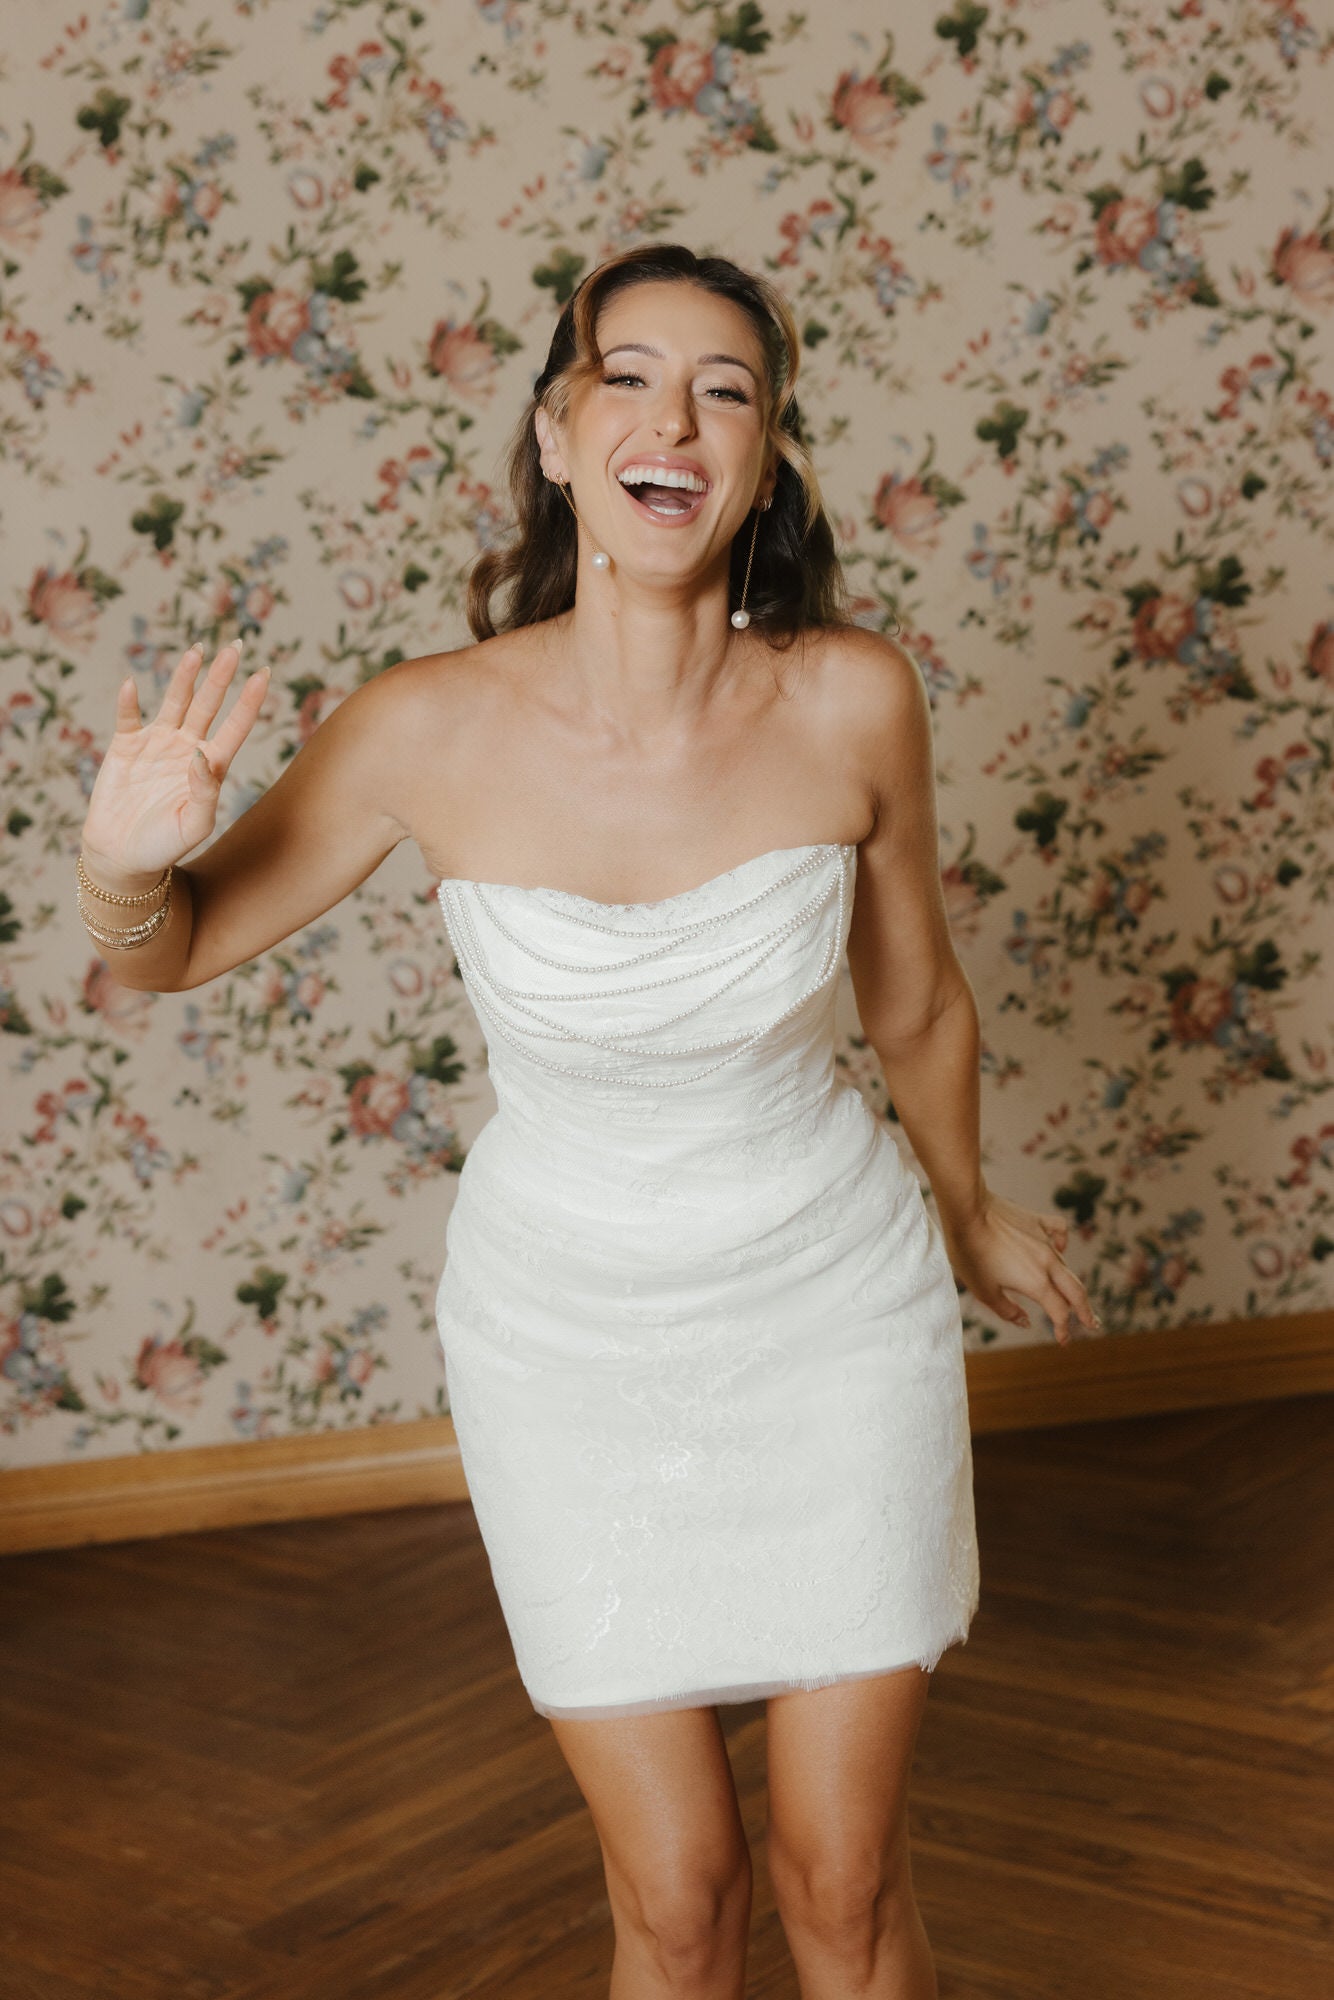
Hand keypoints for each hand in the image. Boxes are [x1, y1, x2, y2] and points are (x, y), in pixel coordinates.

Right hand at [80, 641, 269, 878]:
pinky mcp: (125, 746)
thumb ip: (205, 792)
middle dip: (221, 676)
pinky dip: (129, 702)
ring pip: (174, 702)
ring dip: (185, 677)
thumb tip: (204, 754)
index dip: (250, 701)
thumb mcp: (193, 825)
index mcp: (211, 766)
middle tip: (236, 646)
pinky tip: (131, 685)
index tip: (264, 673)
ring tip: (197, 650)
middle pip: (208, 704)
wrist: (124, 857)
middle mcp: (187, 748)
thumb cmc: (164, 846)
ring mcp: (156, 744)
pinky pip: (128, 718)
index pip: (235, 726)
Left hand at [939, 1190, 1101, 1346]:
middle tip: (1093, 1324)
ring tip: (1076, 1295)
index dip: (1063, 1329)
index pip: (1060, 1312)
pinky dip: (1063, 1241)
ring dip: (1073, 1284)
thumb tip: (1026, 1322)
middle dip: (1086, 1311)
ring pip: (1066, 1267)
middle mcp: (1047, 1263)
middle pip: (1076, 1292)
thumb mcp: (983, 1291)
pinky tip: (1059, 1246)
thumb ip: (1007, 1310)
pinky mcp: (1037, 1222)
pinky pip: (1060, 1231)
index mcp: (1036, 1284)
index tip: (1063, 1341)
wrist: (967, 1210)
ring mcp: (1045, 1240)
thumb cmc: (970, 1252)